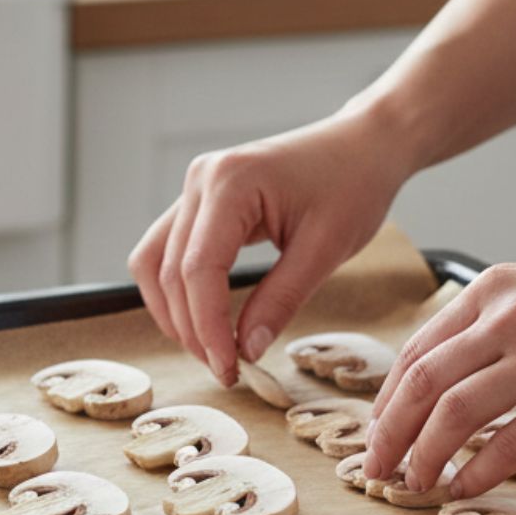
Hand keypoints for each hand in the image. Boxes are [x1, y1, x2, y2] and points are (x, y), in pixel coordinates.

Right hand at [128, 110, 412, 386]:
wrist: (362, 145)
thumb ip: (281, 300)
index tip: (229, 368)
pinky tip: (204, 319)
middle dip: (191, 328)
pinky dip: (177, 291)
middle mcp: (201, 180)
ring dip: (173, 312)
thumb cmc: (353, 186)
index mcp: (231, 183)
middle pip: (169, 271)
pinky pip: (166, 251)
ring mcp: (194, 188)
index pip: (198, 269)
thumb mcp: (326, 249)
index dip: (207, 327)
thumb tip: (246, 351)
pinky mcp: (198, 201)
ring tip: (211, 348)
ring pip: (153, 263)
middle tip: (226, 369)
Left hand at [363, 238, 515, 498]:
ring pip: (455, 414)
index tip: (375, 434)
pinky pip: (511, 443)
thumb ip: (489, 328)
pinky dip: (478, 472)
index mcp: (492, 291)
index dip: (386, 402)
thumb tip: (441, 383)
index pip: (416, 353)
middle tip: (376, 468)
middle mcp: (509, 319)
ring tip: (416, 482)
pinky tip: (465, 487)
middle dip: (388, 434)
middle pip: (422, 384)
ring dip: (424, 457)